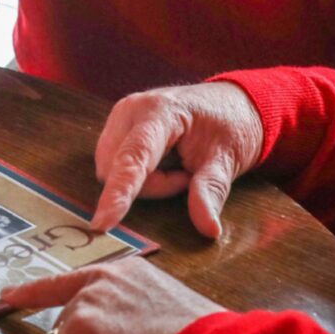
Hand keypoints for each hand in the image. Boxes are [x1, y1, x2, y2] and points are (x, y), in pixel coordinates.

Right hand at [90, 82, 264, 237]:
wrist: (231, 103)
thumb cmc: (231, 126)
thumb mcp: (227, 160)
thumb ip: (211, 192)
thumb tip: (209, 230)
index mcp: (160, 111)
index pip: (133, 158)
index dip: (118, 192)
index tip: (103, 223)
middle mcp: (131, 109)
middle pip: (116, 169)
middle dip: (149, 187)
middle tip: (186, 177)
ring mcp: (121, 116)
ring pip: (112, 170)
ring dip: (143, 183)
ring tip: (177, 169)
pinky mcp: (118, 127)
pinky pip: (114, 165)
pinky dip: (138, 176)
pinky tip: (163, 165)